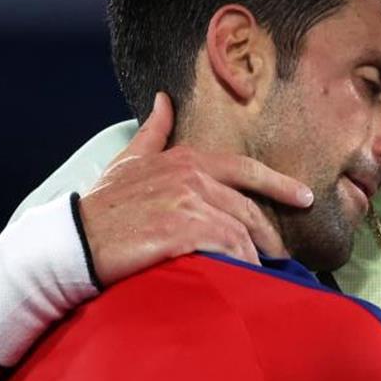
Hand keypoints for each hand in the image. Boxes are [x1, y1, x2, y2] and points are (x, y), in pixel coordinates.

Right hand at [78, 92, 313, 284]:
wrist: (73, 241)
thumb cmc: (102, 206)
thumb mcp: (128, 161)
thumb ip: (153, 132)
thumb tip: (164, 100)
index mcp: (186, 159)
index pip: (246, 169)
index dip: (280, 184)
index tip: (306, 197)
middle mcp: (193, 178)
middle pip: (249, 209)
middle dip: (269, 234)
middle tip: (281, 256)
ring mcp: (190, 205)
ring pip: (240, 233)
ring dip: (254, 258)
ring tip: (261, 276)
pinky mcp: (184, 233)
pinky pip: (228, 251)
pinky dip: (240, 267)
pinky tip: (243, 280)